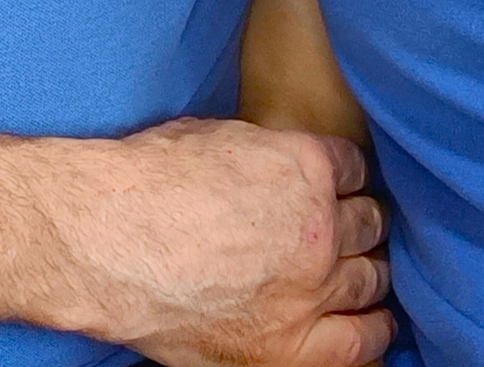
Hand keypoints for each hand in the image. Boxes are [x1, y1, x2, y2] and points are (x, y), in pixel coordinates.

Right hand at [37, 117, 390, 366]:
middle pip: (367, 222)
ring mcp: (309, 290)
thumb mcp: (221, 138)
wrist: (109, 241)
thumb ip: (268, 157)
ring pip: (369, 278)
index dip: (343, 177)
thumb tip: (279, 167)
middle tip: (353, 229)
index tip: (338, 187)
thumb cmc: (150, 182)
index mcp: (305, 166)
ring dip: (367, 272)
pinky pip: (359, 341)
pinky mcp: (288, 347)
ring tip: (363, 275)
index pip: (352, 168)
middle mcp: (320, 228)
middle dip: (360, 223)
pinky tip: (375, 323)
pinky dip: (372, 330)